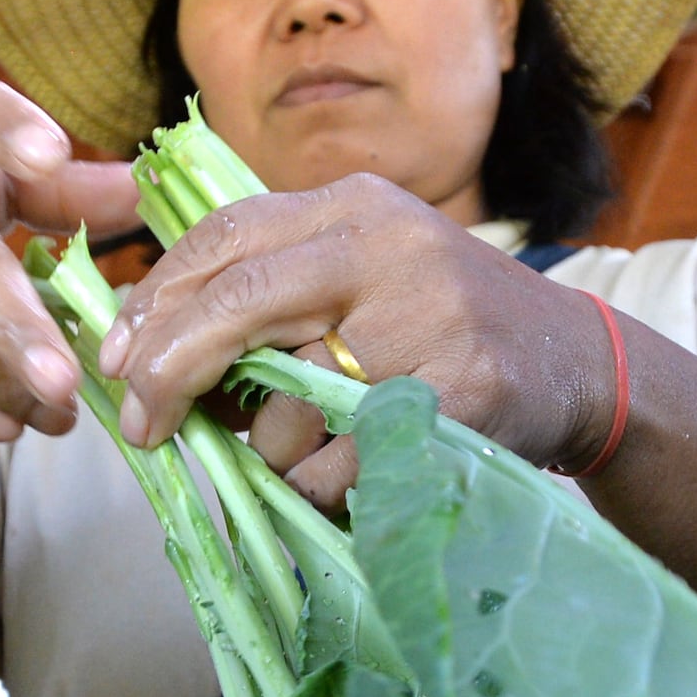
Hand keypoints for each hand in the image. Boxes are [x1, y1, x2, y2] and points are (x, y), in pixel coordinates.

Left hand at [99, 175, 620, 509]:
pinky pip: (339, 465)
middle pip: (238, 306)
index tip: (115, 358)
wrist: (580, 365)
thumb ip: (273, 295)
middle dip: (170, 373)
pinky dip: (324, 486)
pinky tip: (357, 470)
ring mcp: (431, 320)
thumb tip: (145, 355)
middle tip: (142, 428)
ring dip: (273, 451)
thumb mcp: (365, 279)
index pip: (224, 238)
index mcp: (355, 209)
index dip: (154, 301)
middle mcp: (390, 249)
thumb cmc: (447, 330)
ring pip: (286, 407)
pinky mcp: (462, 394)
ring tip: (318, 447)